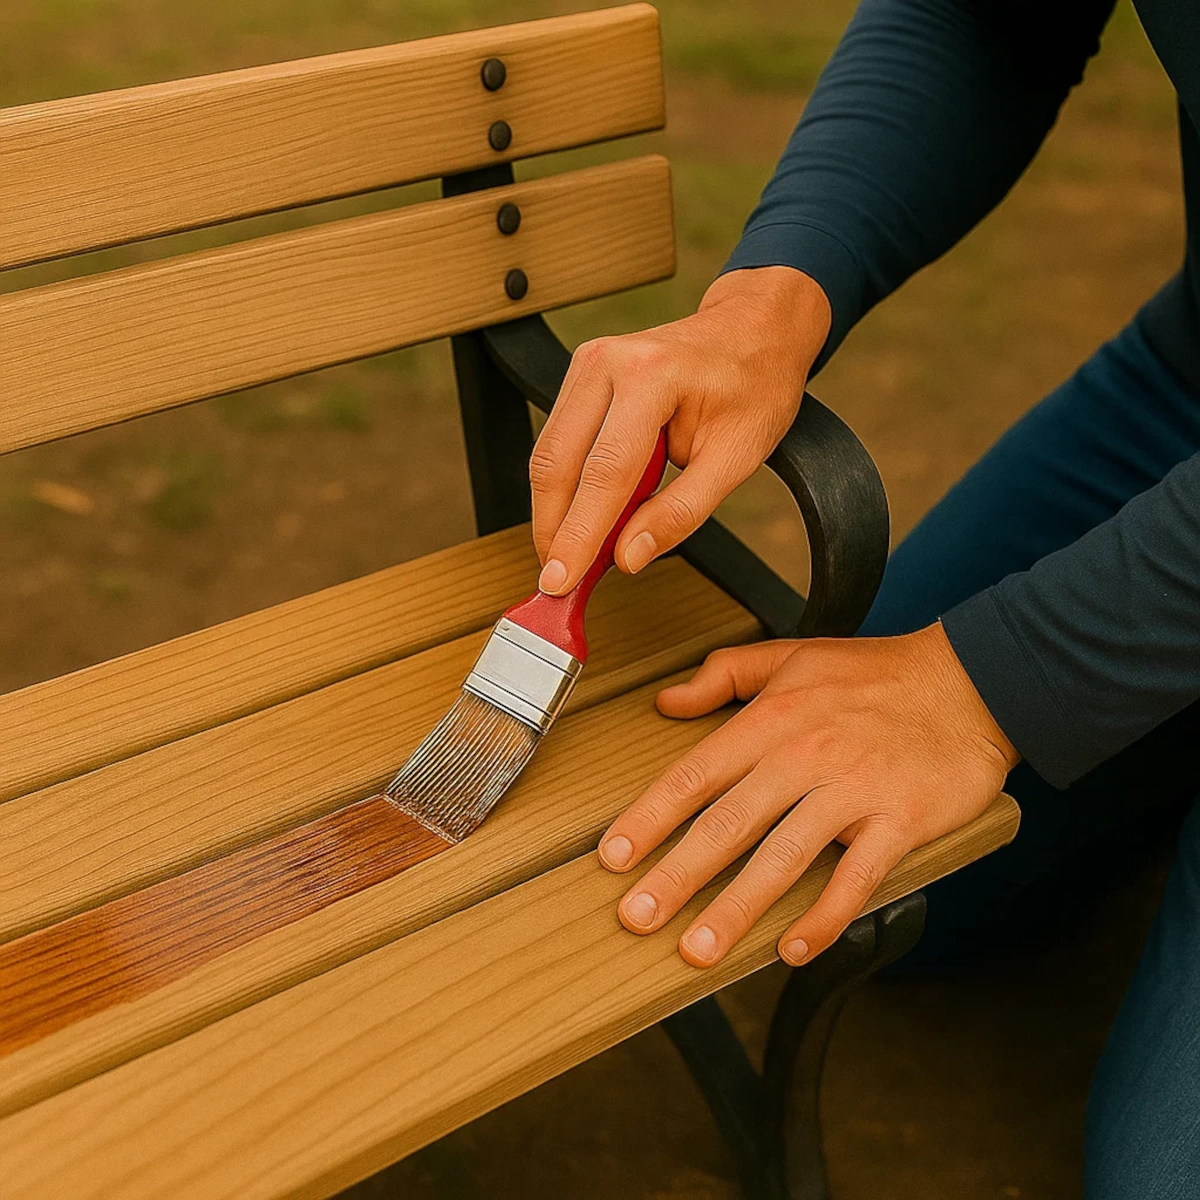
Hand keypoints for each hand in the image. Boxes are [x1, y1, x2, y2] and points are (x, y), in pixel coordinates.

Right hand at [530, 266, 830, 594]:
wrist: (754, 328)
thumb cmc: (754, 387)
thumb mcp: (737, 458)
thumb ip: (681, 512)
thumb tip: (628, 556)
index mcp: (652, 377)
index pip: (603, 473)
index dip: (578, 535)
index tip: (561, 581)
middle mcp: (608, 363)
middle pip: (557, 463)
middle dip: (553, 529)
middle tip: (560, 579)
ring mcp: (588, 363)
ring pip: (548, 454)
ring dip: (555, 511)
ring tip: (575, 553)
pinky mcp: (581, 373)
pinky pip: (559, 441)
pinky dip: (566, 486)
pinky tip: (584, 516)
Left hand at [597, 624, 1018, 967]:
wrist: (971, 680)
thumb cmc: (875, 673)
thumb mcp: (791, 655)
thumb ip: (723, 675)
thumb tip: (666, 700)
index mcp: (771, 720)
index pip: (695, 775)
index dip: (650, 819)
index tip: (613, 858)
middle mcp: (804, 756)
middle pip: (728, 825)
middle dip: (676, 876)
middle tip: (636, 918)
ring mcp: (852, 791)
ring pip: (783, 858)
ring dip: (737, 909)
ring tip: (697, 950)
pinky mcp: (898, 821)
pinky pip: (856, 878)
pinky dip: (826, 917)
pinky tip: (794, 950)